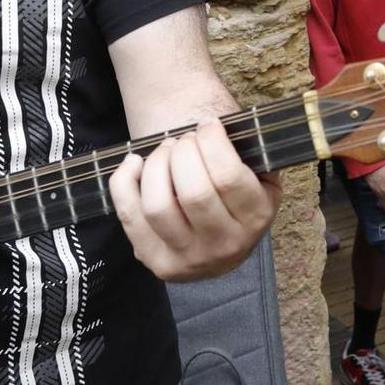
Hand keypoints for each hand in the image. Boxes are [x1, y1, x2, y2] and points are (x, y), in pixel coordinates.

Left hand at [110, 115, 280, 280]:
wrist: (220, 248)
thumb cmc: (236, 201)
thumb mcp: (260, 180)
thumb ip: (248, 155)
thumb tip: (213, 126)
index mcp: (255, 219)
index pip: (228, 176)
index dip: (211, 141)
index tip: (207, 125)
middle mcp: (224, 244)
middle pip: (193, 191)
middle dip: (183, 151)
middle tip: (185, 140)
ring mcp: (187, 257)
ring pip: (158, 206)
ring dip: (156, 165)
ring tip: (165, 151)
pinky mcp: (153, 258)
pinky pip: (129, 214)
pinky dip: (124, 180)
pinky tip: (135, 163)